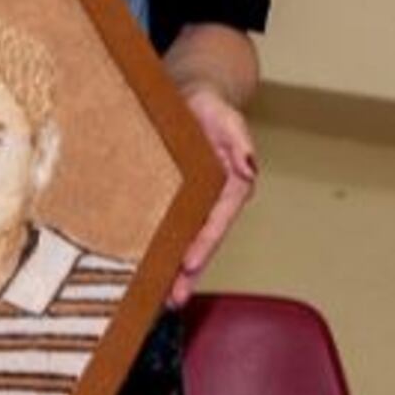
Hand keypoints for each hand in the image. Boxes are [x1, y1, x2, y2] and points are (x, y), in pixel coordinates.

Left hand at [166, 85, 257, 307]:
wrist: (190, 96)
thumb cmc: (209, 104)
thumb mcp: (223, 112)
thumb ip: (238, 137)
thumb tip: (249, 165)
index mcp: (231, 184)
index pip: (218, 220)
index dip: (204, 244)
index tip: (188, 264)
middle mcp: (214, 201)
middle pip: (203, 242)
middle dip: (190, 272)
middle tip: (173, 298)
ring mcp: (195, 204)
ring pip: (186, 243)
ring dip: (175, 272)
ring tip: (160, 299)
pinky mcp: (175, 202)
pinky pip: (169, 229)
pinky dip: (160, 251)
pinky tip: (144, 270)